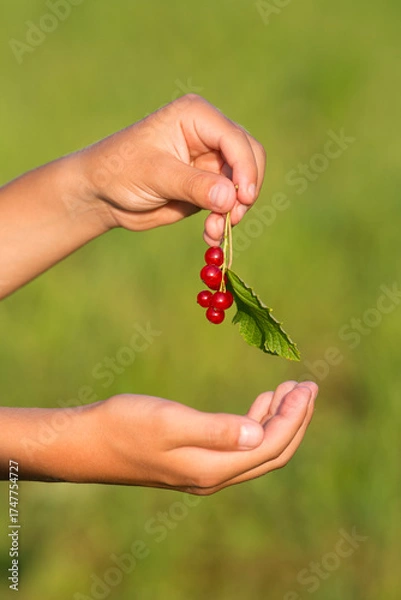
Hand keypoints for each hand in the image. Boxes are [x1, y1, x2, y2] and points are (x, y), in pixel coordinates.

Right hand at [78, 381, 316, 493]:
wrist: (87, 443)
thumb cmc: (124, 425)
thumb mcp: (170, 422)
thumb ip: (216, 431)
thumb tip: (259, 435)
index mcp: (213, 468)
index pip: (270, 446)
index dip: (294, 417)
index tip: (306, 386)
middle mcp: (214, 475)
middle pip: (272, 453)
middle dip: (295, 420)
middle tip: (309, 386)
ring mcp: (205, 471)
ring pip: (257, 450)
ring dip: (278, 420)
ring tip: (290, 390)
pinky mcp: (194, 461)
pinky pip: (240, 446)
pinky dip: (256, 423)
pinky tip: (260, 405)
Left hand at [82, 94, 265, 243]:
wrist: (102, 194)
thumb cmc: (120, 171)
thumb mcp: (157, 175)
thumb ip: (195, 185)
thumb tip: (230, 198)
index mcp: (196, 117)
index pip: (235, 140)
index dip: (245, 169)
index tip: (243, 199)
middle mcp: (208, 135)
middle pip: (248, 159)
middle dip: (243, 191)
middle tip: (230, 218)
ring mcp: (209, 162)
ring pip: (241, 185)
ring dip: (233, 211)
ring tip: (212, 232)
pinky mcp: (207, 186)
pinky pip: (228, 203)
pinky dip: (223, 220)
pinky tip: (209, 235)